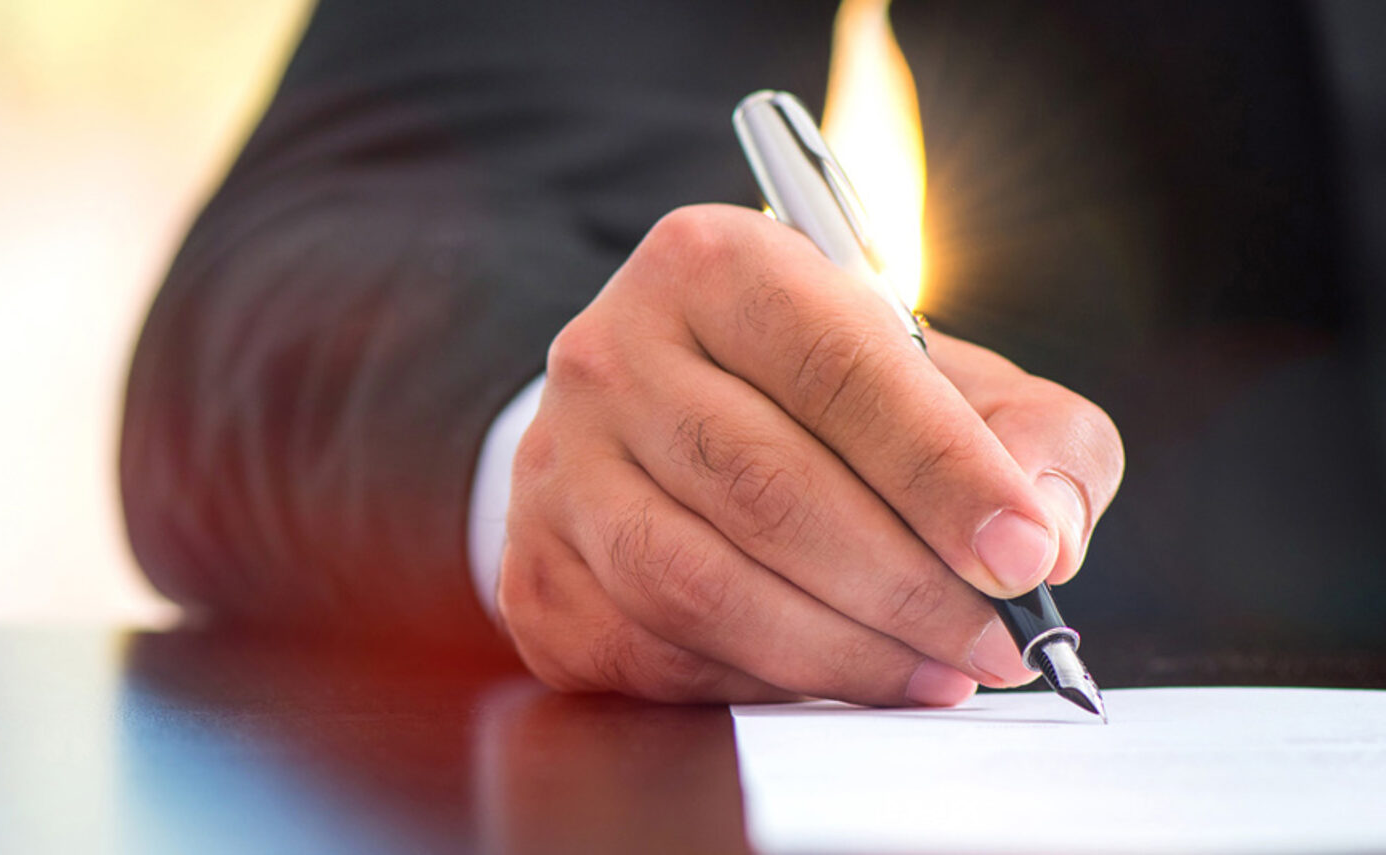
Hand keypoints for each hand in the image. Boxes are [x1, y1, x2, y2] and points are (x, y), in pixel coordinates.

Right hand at [497, 204, 1123, 704]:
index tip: (1021, 554)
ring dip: (835, 651)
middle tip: (997, 645)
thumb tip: (1046, 534)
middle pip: (764, 486)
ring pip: (695, 582)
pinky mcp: (536, 569)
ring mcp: (557, 465)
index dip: (939, 469)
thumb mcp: (945, 378)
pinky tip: (828, 677)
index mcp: (717, 265)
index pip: (836, 365)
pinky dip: (756, 682)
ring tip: (933, 674)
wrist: (667, 420)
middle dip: (902, 584)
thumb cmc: (825, 400)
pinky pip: (649, 651)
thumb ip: (1031, 435)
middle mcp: (611, 352)